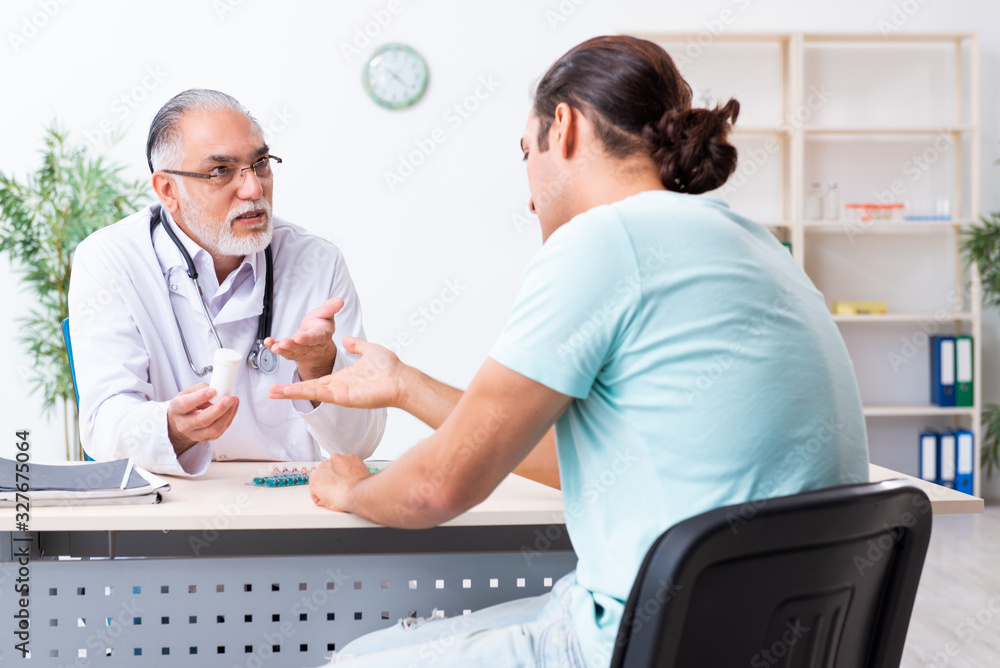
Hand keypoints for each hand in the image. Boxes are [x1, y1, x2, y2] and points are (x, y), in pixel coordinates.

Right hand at [167, 383, 238, 454]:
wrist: (182, 421)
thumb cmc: (186, 404)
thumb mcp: (189, 392)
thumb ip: (202, 389)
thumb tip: (217, 391)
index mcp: (176, 409)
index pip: (186, 405)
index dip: (200, 397)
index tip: (213, 391)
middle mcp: (183, 424)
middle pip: (202, 420)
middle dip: (218, 409)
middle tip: (229, 399)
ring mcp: (194, 434)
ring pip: (213, 429)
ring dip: (227, 415)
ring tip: (233, 402)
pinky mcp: (205, 439)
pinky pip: (220, 431)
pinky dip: (229, 418)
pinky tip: (232, 408)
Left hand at [266, 297, 343, 380]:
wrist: (317, 342)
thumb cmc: (320, 326)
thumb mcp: (325, 314)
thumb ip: (329, 308)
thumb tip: (340, 300)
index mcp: (323, 335)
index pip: (316, 338)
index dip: (308, 339)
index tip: (299, 338)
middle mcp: (313, 346)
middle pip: (302, 347)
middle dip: (292, 346)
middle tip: (283, 343)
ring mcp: (302, 352)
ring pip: (292, 352)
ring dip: (282, 349)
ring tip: (275, 346)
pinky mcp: (292, 353)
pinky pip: (283, 352)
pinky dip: (274, 347)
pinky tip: (268, 343)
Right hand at [269, 336, 405, 408]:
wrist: (401, 378)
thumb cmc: (390, 368)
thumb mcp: (369, 350)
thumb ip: (357, 345)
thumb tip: (346, 339)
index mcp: (344, 378)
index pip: (319, 379)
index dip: (304, 379)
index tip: (290, 380)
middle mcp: (339, 387)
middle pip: (309, 389)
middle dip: (290, 390)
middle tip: (271, 390)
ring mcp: (340, 393)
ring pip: (310, 392)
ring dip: (291, 392)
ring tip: (272, 392)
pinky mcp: (342, 396)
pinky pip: (319, 394)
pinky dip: (303, 392)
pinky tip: (289, 392)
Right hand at [309, 454, 371, 511]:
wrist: (357, 493)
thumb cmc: (343, 499)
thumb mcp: (326, 504)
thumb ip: (323, 496)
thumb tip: (327, 497)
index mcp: (315, 477)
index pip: (316, 482)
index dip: (323, 489)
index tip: (329, 491)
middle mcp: (324, 465)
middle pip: (327, 472)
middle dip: (332, 478)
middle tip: (340, 487)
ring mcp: (337, 460)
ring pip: (338, 465)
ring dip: (341, 472)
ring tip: (348, 482)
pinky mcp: (350, 457)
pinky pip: (349, 462)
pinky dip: (352, 468)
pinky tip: (354, 476)